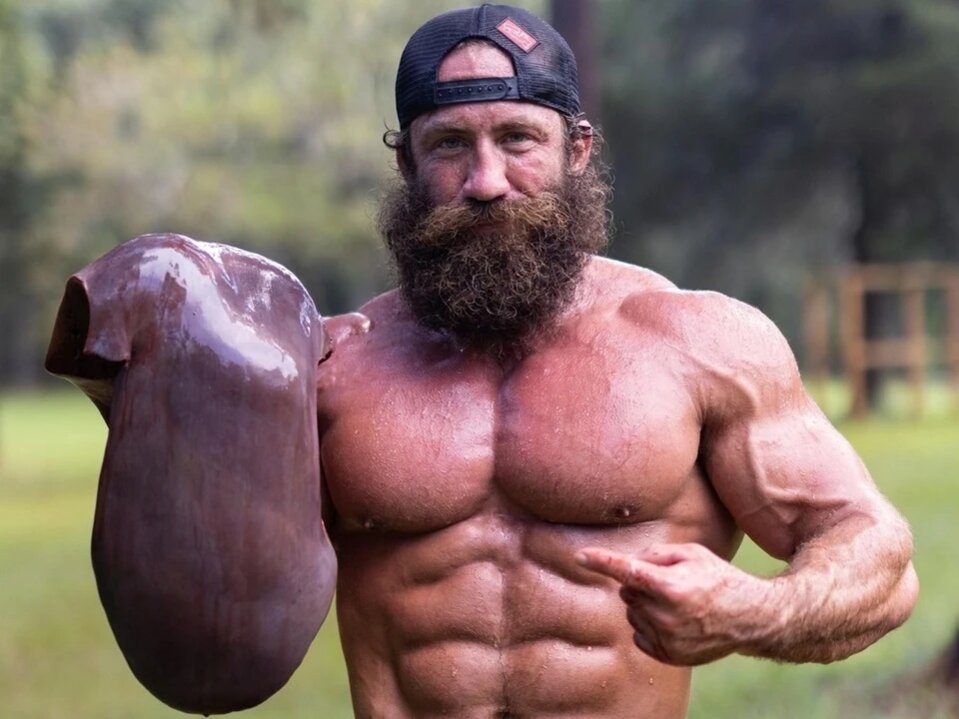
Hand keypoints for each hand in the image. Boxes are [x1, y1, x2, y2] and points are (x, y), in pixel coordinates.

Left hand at [576, 543, 766, 665]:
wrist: (748, 617)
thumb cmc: (718, 578)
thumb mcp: (692, 553)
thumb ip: (656, 553)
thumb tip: (629, 561)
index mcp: (671, 586)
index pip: (626, 571)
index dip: (602, 561)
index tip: (581, 556)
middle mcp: (665, 615)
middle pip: (627, 591)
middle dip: (638, 583)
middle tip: (667, 581)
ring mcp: (666, 638)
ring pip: (631, 612)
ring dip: (644, 604)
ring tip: (675, 601)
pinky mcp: (667, 655)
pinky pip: (638, 633)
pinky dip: (648, 623)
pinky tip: (672, 619)